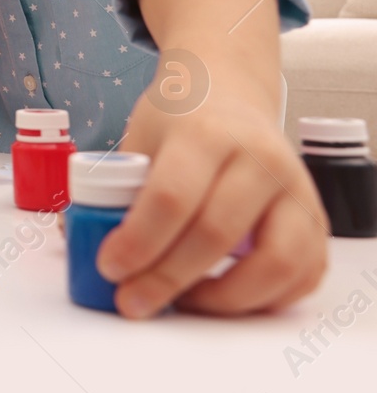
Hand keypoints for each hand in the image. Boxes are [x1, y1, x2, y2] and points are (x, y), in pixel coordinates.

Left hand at [97, 83, 328, 317]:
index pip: (171, 197)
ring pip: (276, 263)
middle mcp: (260, 159)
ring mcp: (296, 190)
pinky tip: (224, 296)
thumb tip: (76, 239)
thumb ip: (115, 188)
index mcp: (206, 134)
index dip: (137, 242)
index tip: (109, 268)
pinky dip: (266, 299)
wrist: (229, 91)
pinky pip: (303, 275)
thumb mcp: (138, 138)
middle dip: (167, 279)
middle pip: (215, 234)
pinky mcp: (316, 219)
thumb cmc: (178, 121)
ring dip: (225, 298)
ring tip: (184, 301)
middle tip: (132, 301)